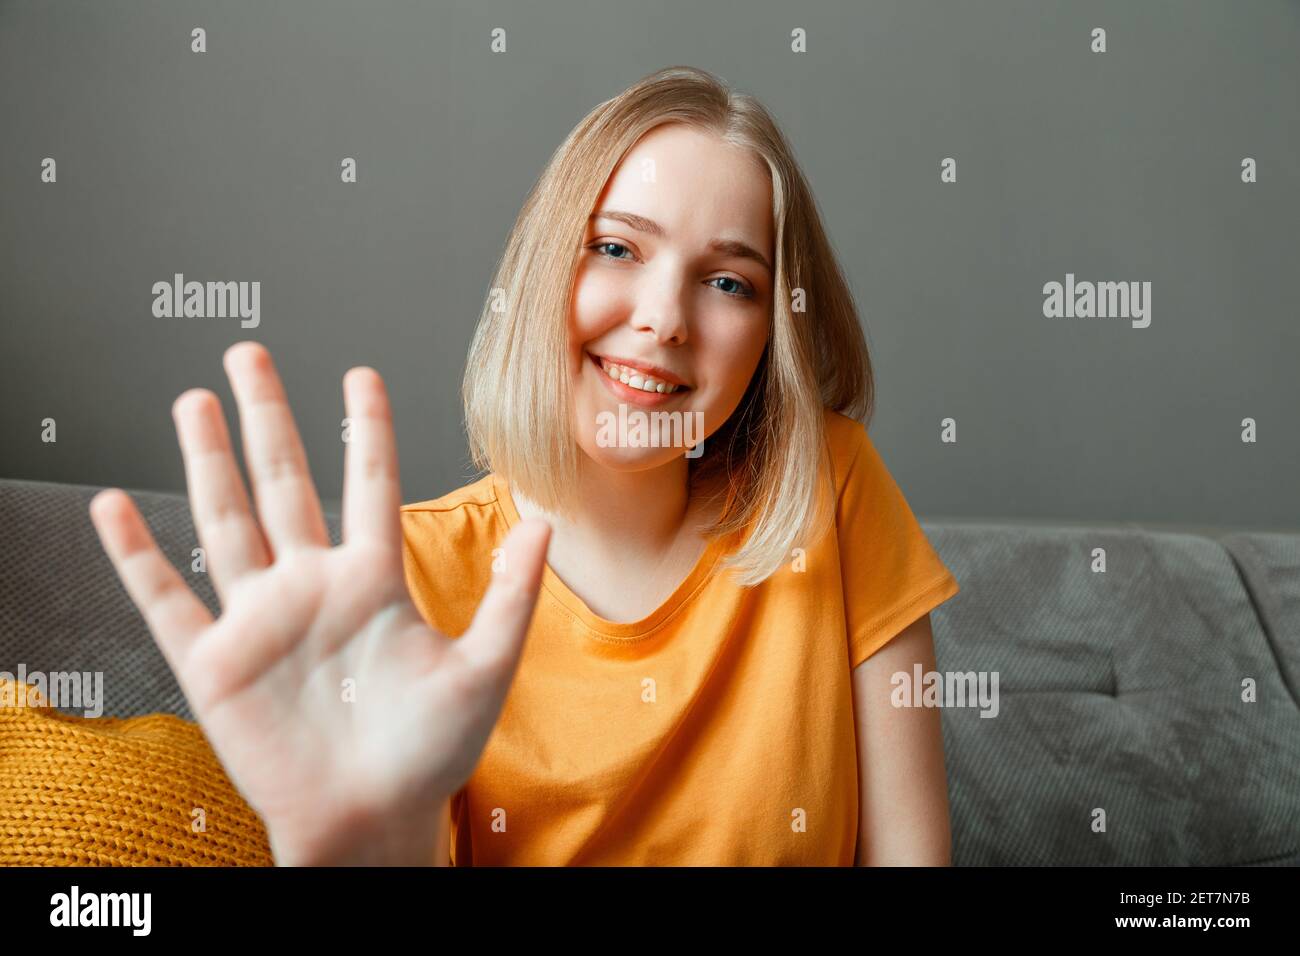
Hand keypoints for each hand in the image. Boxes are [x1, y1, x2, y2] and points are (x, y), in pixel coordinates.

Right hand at [89, 341, 549, 864]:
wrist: (374, 820)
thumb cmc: (432, 752)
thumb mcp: (486, 666)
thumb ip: (511, 593)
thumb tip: (546, 522)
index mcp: (373, 580)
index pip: (365, 483)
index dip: (363, 428)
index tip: (358, 374)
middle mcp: (311, 587)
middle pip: (282, 483)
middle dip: (266, 417)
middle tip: (248, 353)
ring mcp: (260, 620)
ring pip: (225, 522)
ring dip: (206, 462)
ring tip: (194, 402)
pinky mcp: (214, 663)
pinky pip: (167, 601)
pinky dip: (137, 556)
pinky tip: (111, 506)